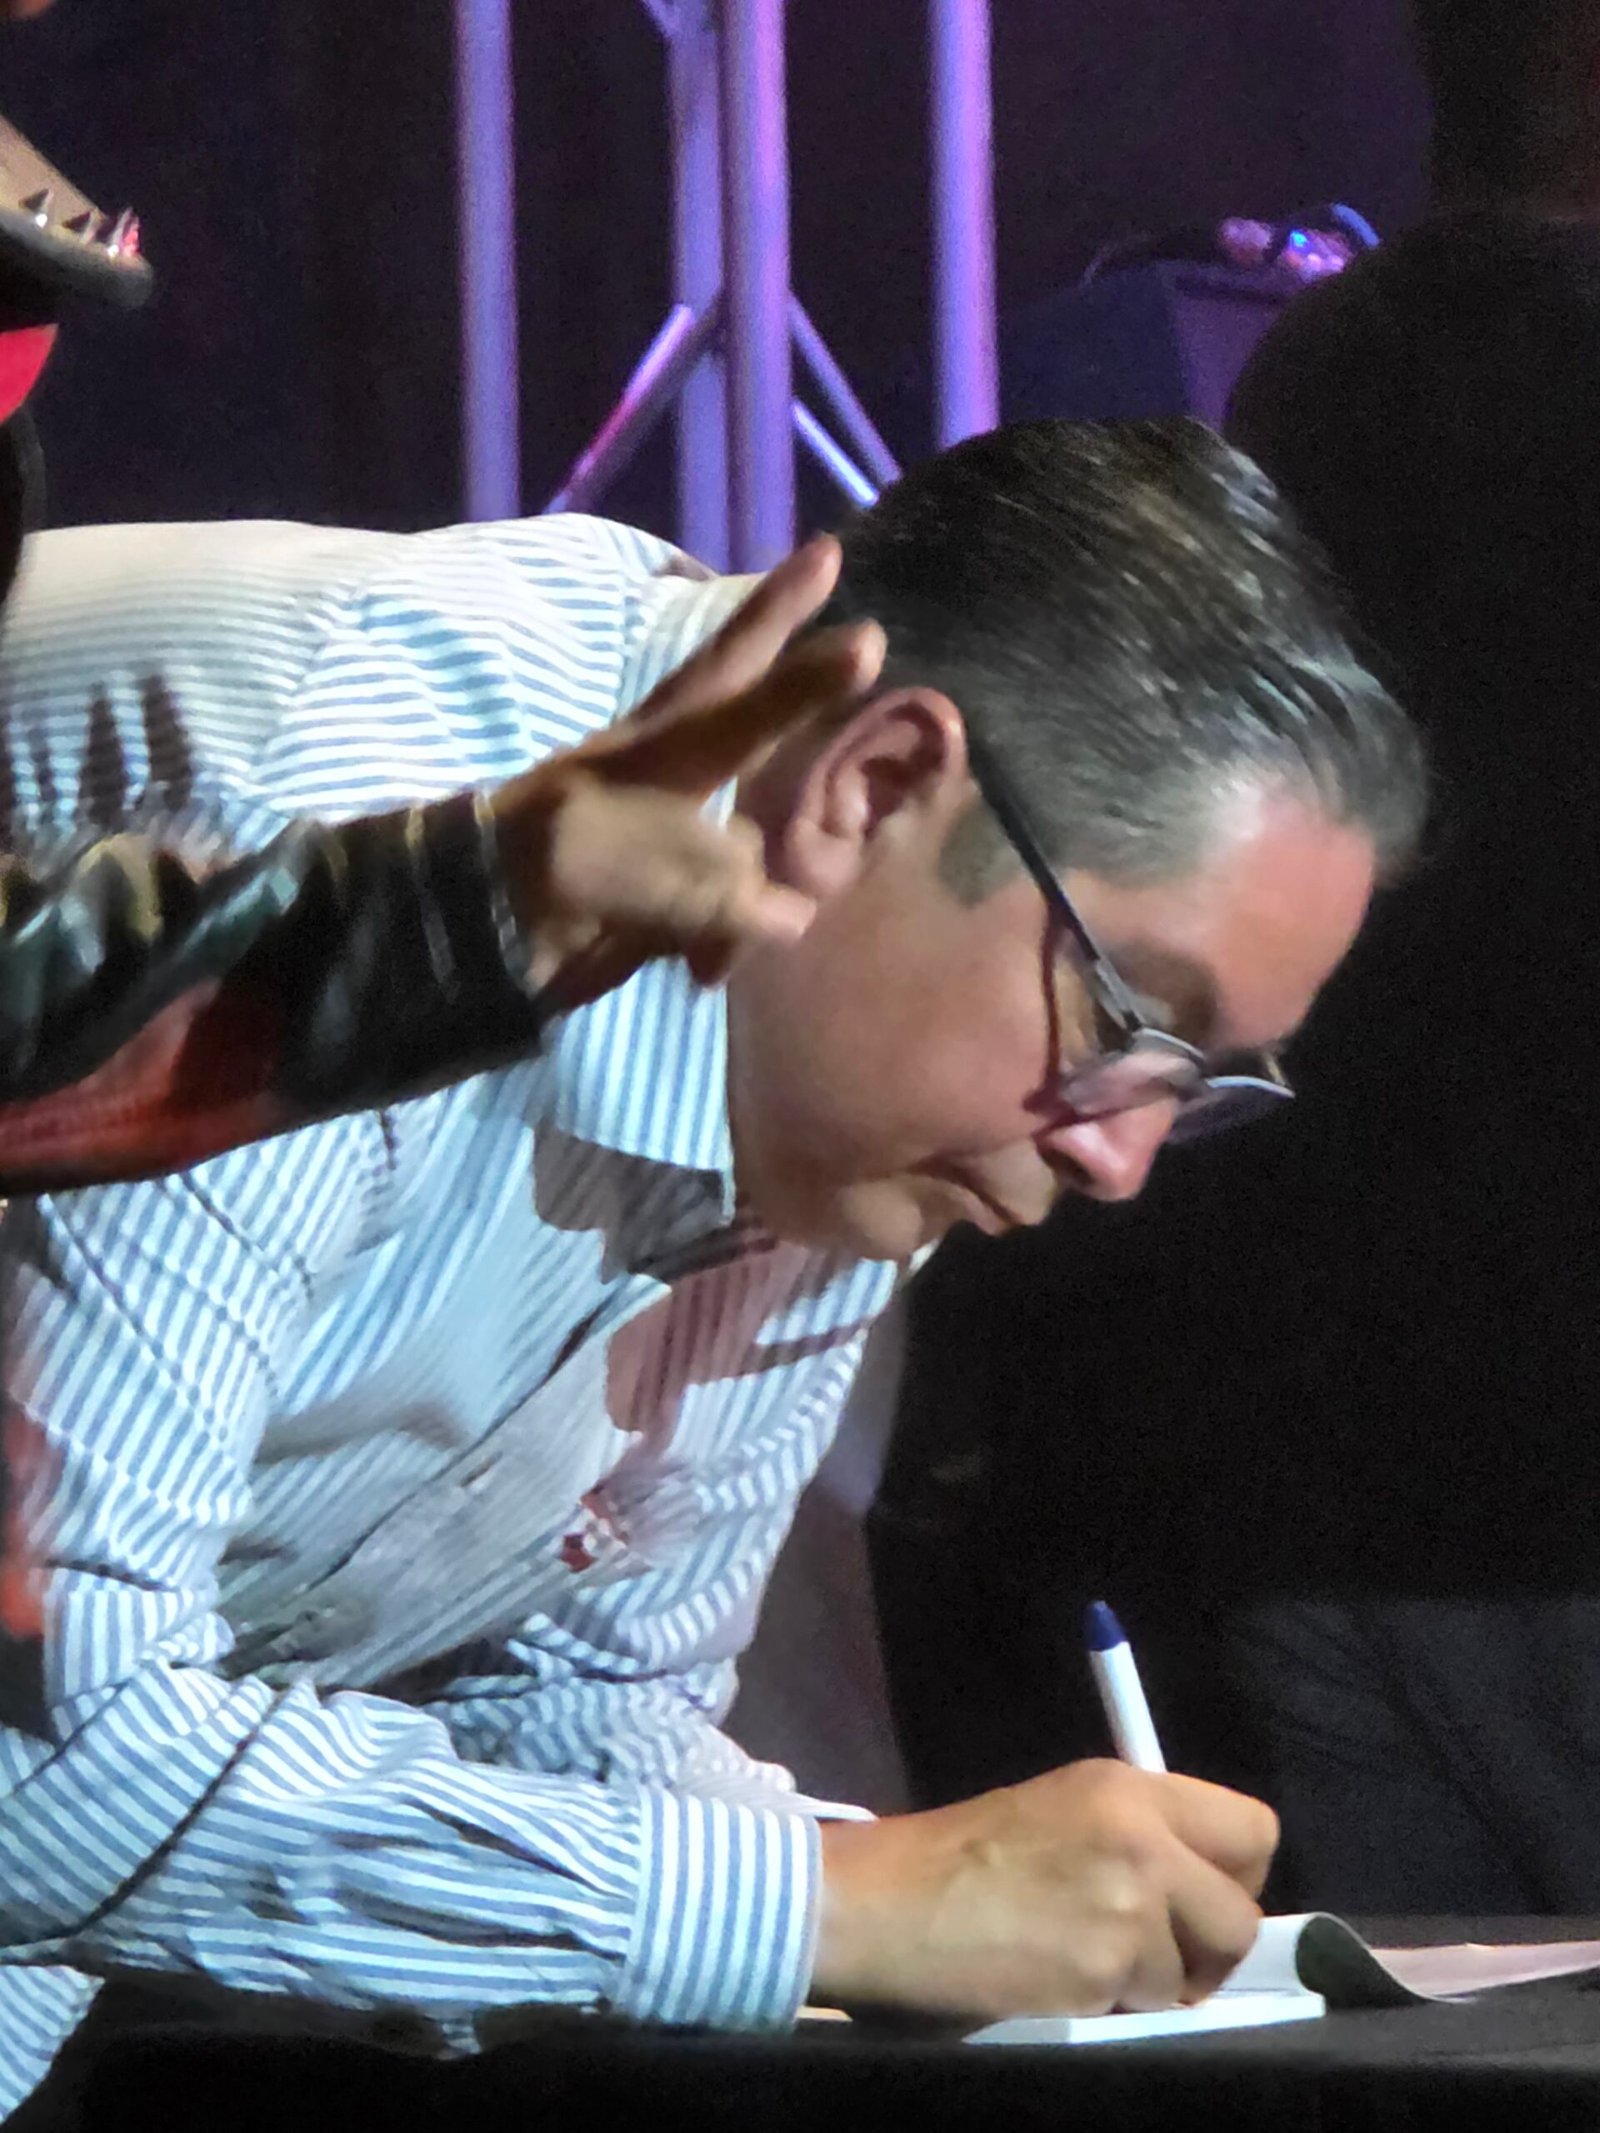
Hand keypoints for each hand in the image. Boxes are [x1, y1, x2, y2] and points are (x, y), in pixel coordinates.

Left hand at [490, 536, 883, 1005]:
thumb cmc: (529, 882)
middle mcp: (664, 773)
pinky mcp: (653, 894)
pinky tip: (711, 968)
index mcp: (653, 754)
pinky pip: (720, 910)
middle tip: (826, 549)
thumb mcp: (615, 872)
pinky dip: (723, 939)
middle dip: (776, 622)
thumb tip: (792, 915)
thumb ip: (707, 890)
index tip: (870, 639)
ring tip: (760, 871)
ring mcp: (659, 830)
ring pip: (741, 825)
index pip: (743, 704)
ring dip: (765, 848)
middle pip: (735, 687)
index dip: (805, 681)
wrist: (455, 937)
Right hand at [814, 1760, 1276, 2020]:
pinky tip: (1060, 1973)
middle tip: (1164, 1949)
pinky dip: (1112, 2000)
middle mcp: (1143, 1843)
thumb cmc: (966, 1850)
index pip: (1254, 1830)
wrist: (893, 1903)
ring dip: (1153, 1978)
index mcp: (1131, 1789)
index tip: (1205, 1894)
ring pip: (1194, 1971)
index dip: (1239, 1874)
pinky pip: (1144, 2003)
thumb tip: (1199, 1876)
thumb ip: (1140, 1830)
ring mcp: (1126, 1913)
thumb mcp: (1064, 1806)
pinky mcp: (1101, 1975)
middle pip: (1241, 1917)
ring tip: (1085, 1954)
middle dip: (1210, 1945)